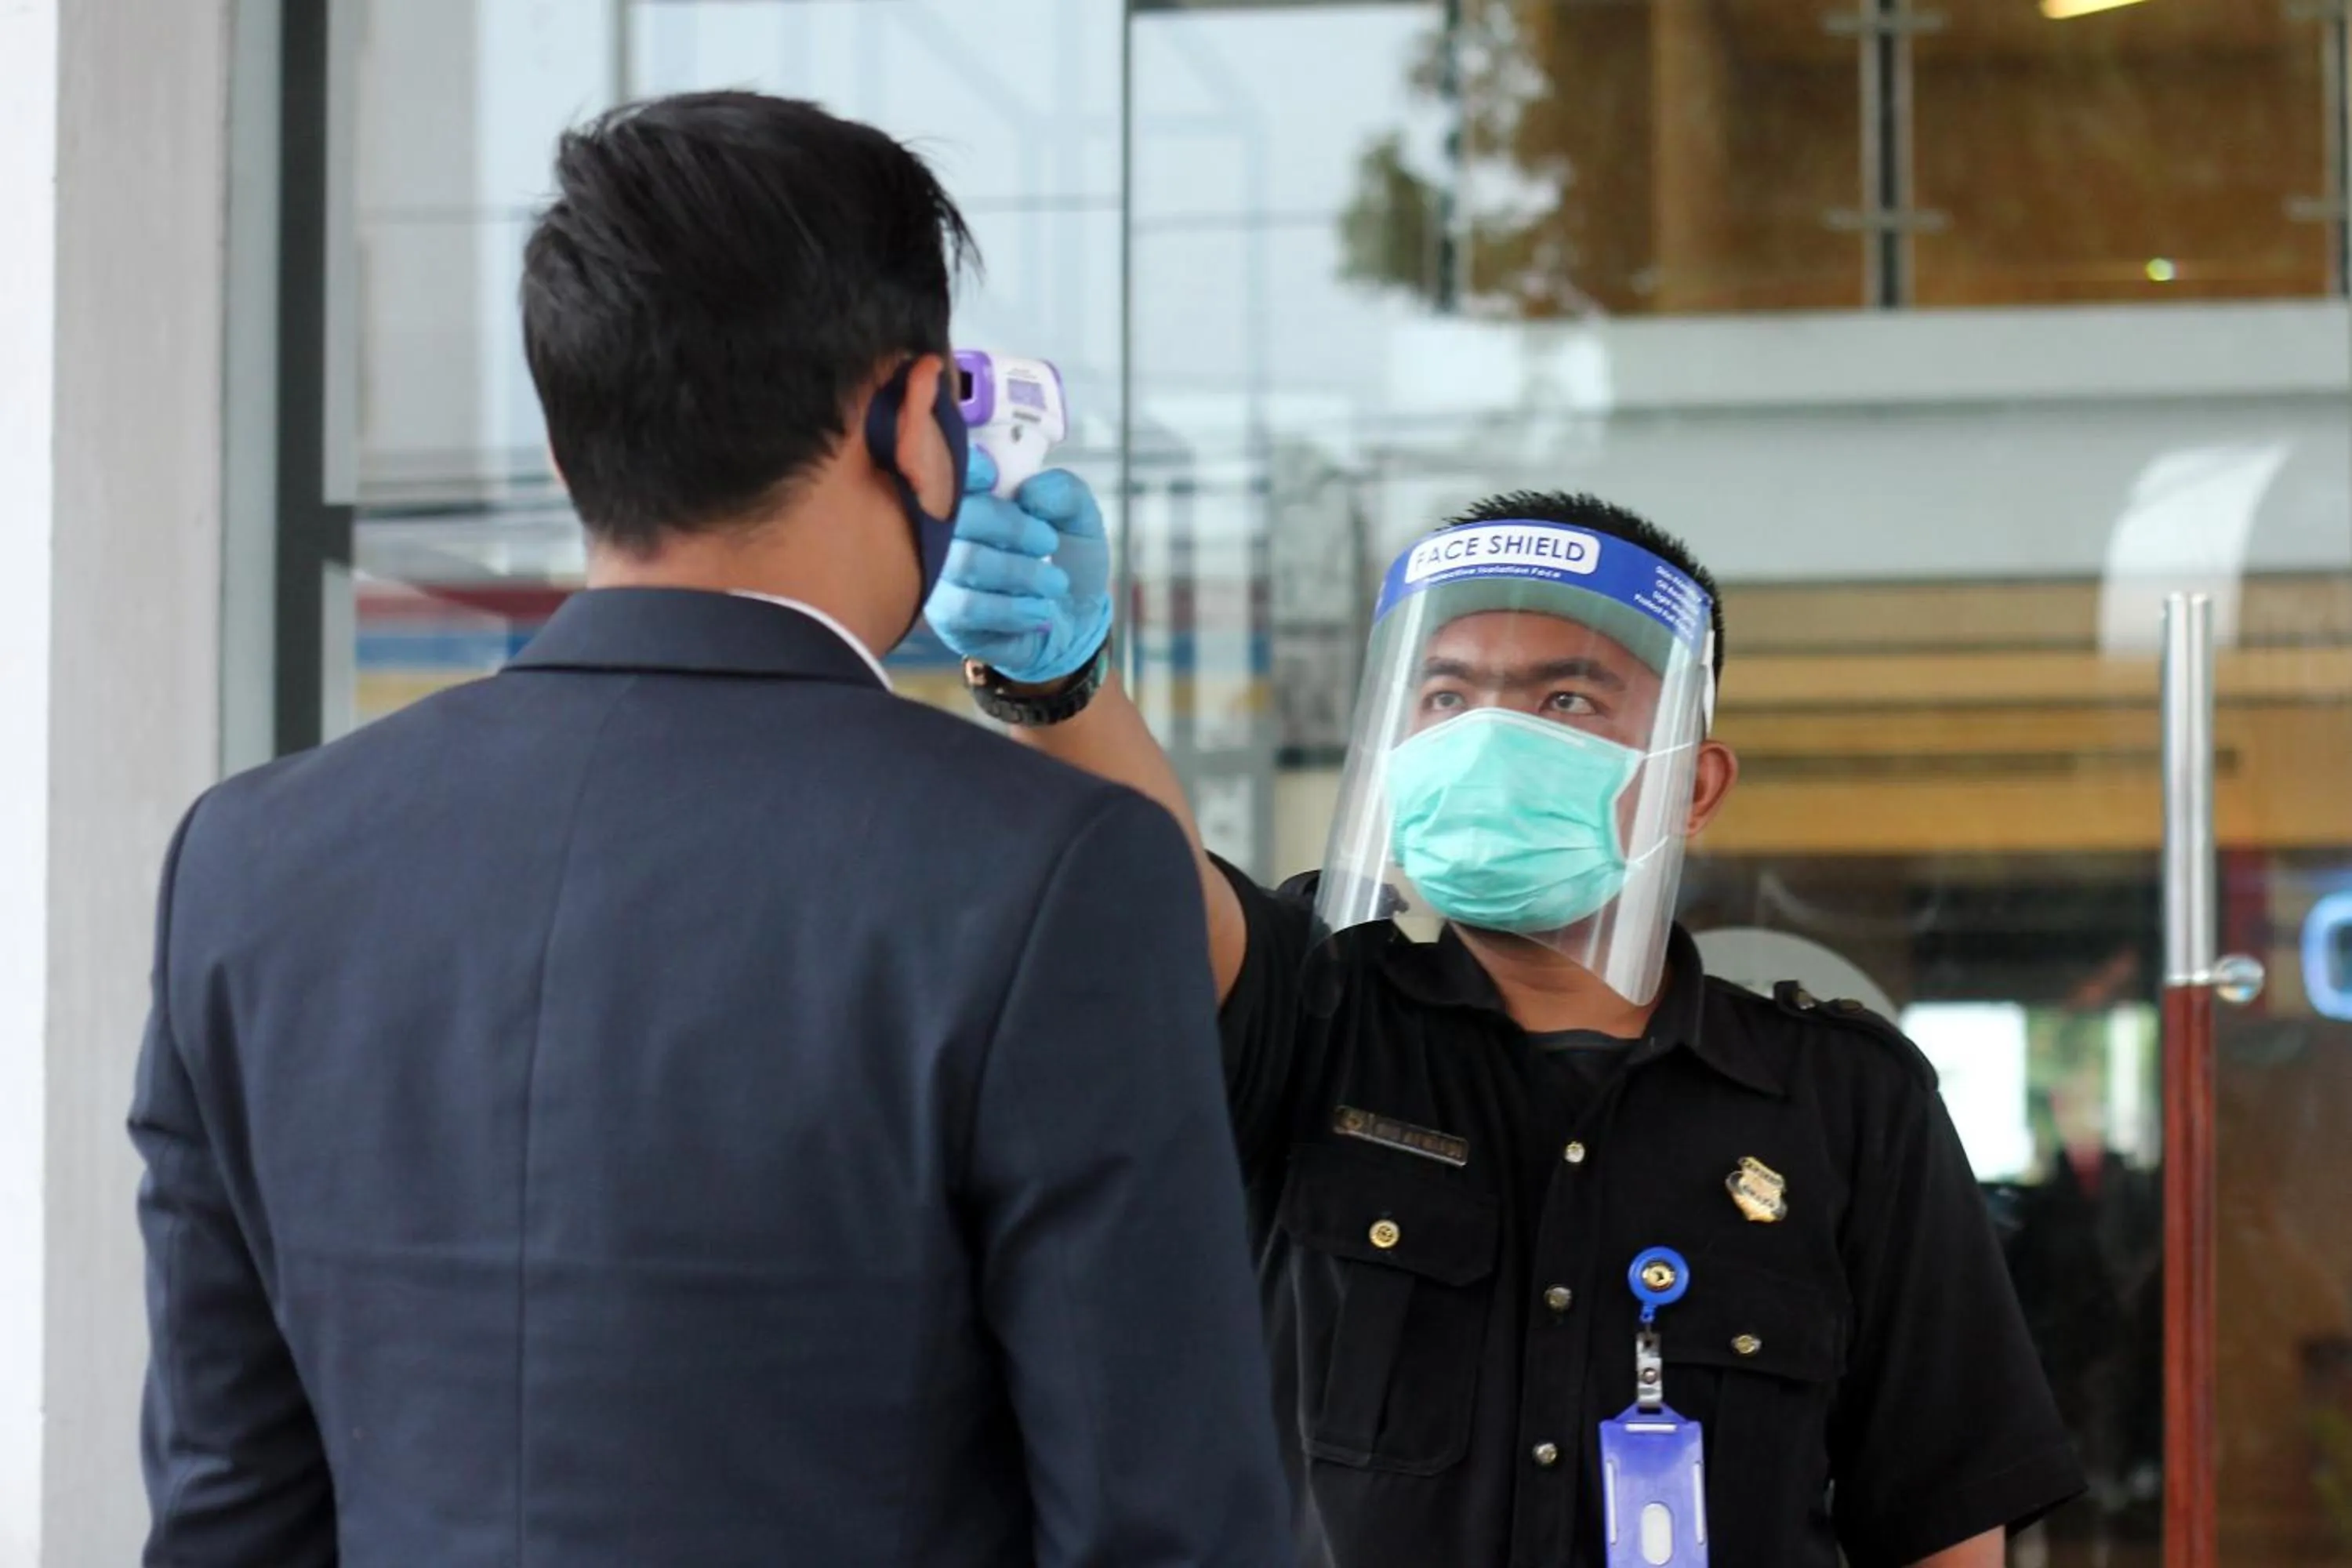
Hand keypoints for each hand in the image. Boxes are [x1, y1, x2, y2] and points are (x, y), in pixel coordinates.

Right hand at [925, 449, 1112, 685]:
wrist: (1075, 620)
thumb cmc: (1067, 558)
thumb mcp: (1080, 517)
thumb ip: (1064, 492)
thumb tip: (1029, 494)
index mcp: (973, 493)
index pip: (947, 470)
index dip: (967, 469)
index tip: (996, 477)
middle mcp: (945, 529)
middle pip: (954, 516)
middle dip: (1011, 527)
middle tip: (1049, 542)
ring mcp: (940, 572)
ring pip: (963, 563)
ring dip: (1020, 573)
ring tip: (1056, 584)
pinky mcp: (945, 615)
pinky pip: (966, 607)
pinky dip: (1012, 608)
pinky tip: (1040, 611)